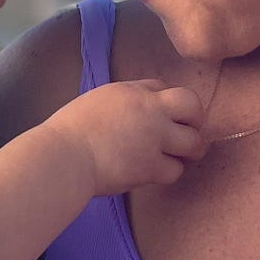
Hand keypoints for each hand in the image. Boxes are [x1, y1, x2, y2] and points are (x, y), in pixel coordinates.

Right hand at [53, 81, 205, 197]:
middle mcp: (149, 110)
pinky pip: (176, 170)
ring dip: (190, 150)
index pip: (161, 87)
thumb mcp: (95, 101)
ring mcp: (154, 138)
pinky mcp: (151, 166)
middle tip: (187, 133)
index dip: (165, 102)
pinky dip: (169, 172)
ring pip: (194, 141)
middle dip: (196, 119)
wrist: (64, 155)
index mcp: (131, 91)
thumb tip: (133, 110)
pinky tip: (156, 172)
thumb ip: (120, 102)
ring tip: (180, 157)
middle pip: (191, 104)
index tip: (160, 116)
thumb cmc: (68, 132)